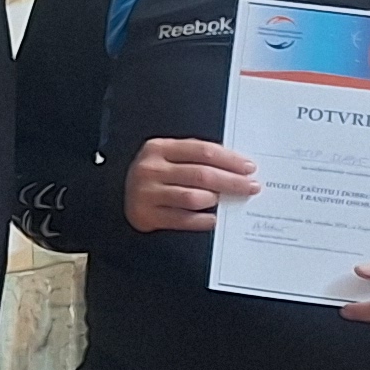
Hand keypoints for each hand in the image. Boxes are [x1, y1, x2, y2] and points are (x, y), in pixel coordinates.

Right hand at [122, 135, 258, 234]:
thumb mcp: (168, 159)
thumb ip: (196, 159)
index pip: (202, 151)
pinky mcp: (145, 215)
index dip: (230, 160)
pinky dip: (202, 221)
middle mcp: (150, 169)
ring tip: (226, 201)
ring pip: (193, 197)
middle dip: (232, 182)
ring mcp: (146, 192)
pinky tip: (213, 219)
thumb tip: (236, 168)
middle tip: (250, 187)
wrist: (119, 198)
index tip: (249, 168)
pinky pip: (183, 219)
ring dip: (215, 200)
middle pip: (201, 174)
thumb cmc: (153, 178)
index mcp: (159, 148)